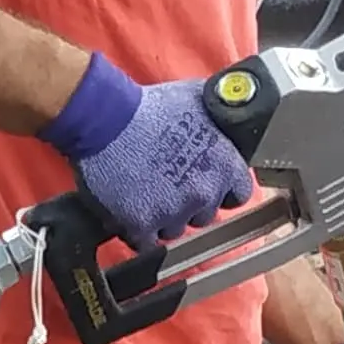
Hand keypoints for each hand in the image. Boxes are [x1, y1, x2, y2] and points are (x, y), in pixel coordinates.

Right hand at [45, 54, 254, 249]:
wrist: (105, 120)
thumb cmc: (148, 107)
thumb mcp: (198, 101)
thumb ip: (221, 119)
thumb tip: (232, 117)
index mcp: (224, 165)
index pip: (238, 194)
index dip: (222, 189)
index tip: (207, 184)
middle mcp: (204, 192)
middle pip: (205, 215)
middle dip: (190, 204)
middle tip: (168, 183)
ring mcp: (173, 212)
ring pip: (175, 230)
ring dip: (163, 218)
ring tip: (145, 192)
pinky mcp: (142, 225)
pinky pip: (146, 243)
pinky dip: (138, 231)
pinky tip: (131, 211)